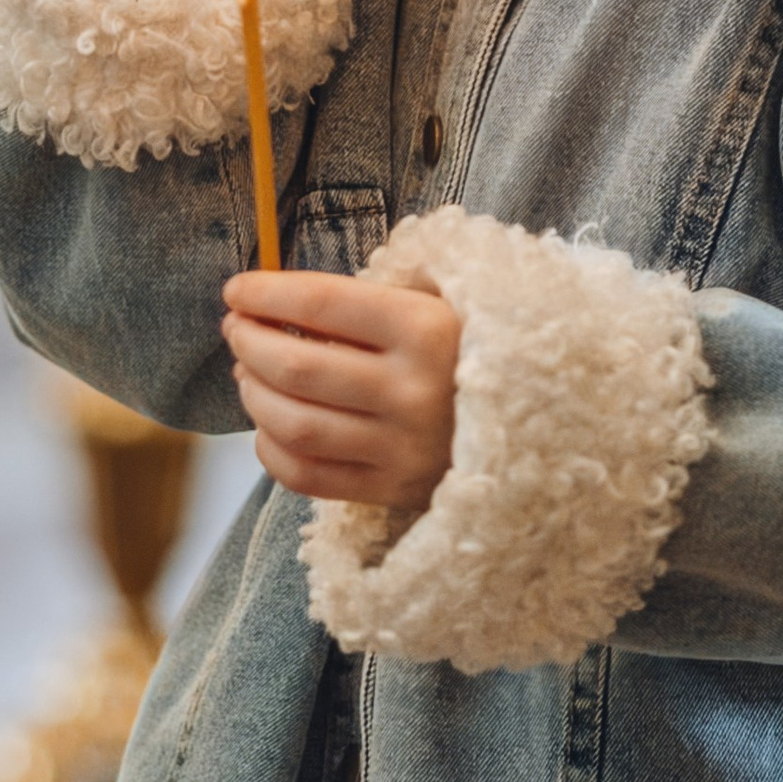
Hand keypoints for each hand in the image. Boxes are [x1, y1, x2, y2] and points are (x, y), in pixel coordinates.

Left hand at [222, 268, 458, 507]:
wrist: (547, 422)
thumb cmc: (476, 348)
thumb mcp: (444, 302)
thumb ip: (375, 296)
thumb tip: (286, 297)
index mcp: (426, 329)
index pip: (321, 303)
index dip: (266, 294)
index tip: (236, 290)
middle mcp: (411, 391)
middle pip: (297, 366)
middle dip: (249, 342)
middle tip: (235, 328)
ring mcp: (401, 448)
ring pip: (294, 424)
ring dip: (253, 394)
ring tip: (245, 372)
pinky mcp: (393, 490)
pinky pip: (308, 476)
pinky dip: (272, 450)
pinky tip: (267, 426)